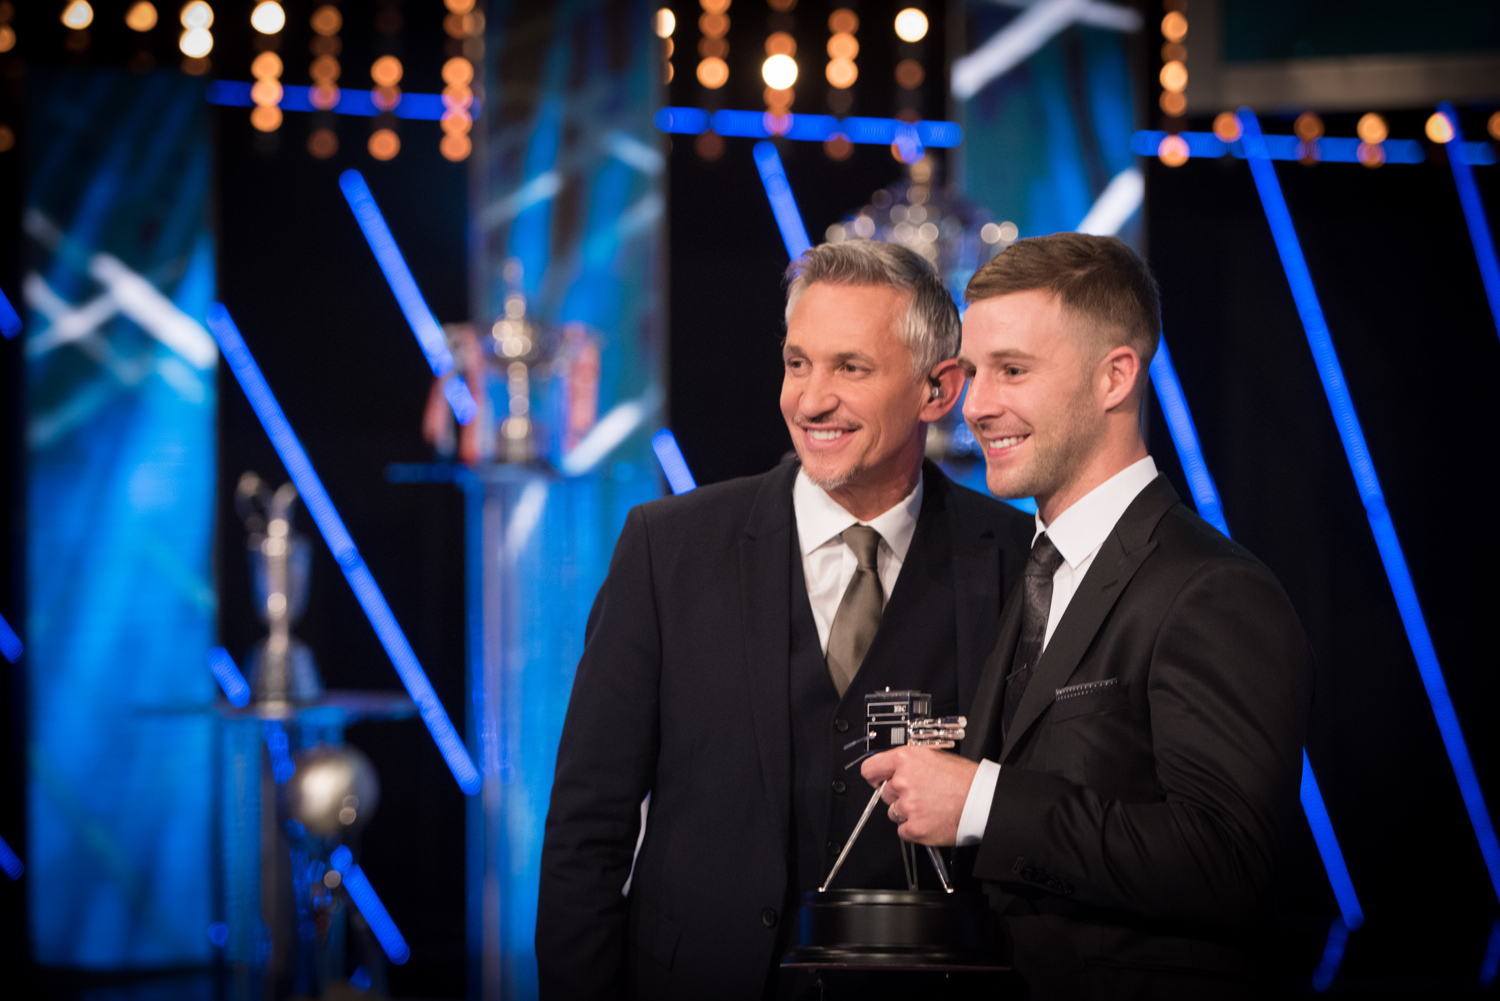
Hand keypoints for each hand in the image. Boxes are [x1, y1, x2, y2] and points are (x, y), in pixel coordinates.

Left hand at [860, 746, 977, 845]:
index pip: (870, 769)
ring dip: (907, 812)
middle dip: (898, 795)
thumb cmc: (964, 779)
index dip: (875, 777)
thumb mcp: (934, 756)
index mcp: (905, 759)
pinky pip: (903, 831)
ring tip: (929, 807)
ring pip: (893, 813)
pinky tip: (930, 820)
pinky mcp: (914, 828)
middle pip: (884, 793)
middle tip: (920, 795)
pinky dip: (914, 828)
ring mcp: (907, 806)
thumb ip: (909, 762)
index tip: (879, 781)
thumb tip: (893, 768)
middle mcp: (902, 782)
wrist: (982, 801)